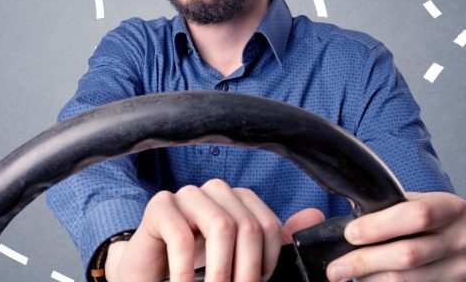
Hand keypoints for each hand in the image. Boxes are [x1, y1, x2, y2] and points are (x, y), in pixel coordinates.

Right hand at [103, 179, 286, 281]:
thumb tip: (315, 214)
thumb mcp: (240, 261)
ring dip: (220, 270)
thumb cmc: (195, 268)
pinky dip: (185, 269)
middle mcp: (216, 191)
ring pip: (220, 224)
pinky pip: (180, 234)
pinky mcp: (160, 205)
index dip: (266, 263)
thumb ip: (274, 243)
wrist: (150, 274)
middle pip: (248, 226)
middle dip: (244, 271)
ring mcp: (187, 195)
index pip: (269, 226)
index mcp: (240, 200)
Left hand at [326, 192, 465, 280]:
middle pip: (408, 254)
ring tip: (348, 274)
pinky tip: (370, 280)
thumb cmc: (421, 222)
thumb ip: (383, 208)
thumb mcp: (409, 204)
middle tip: (336, 267)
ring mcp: (461, 268)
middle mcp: (463, 239)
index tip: (350, 234)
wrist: (450, 242)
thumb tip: (341, 219)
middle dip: (365, 260)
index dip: (380, 226)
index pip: (418, 215)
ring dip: (371, 278)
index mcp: (453, 208)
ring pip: (405, 280)